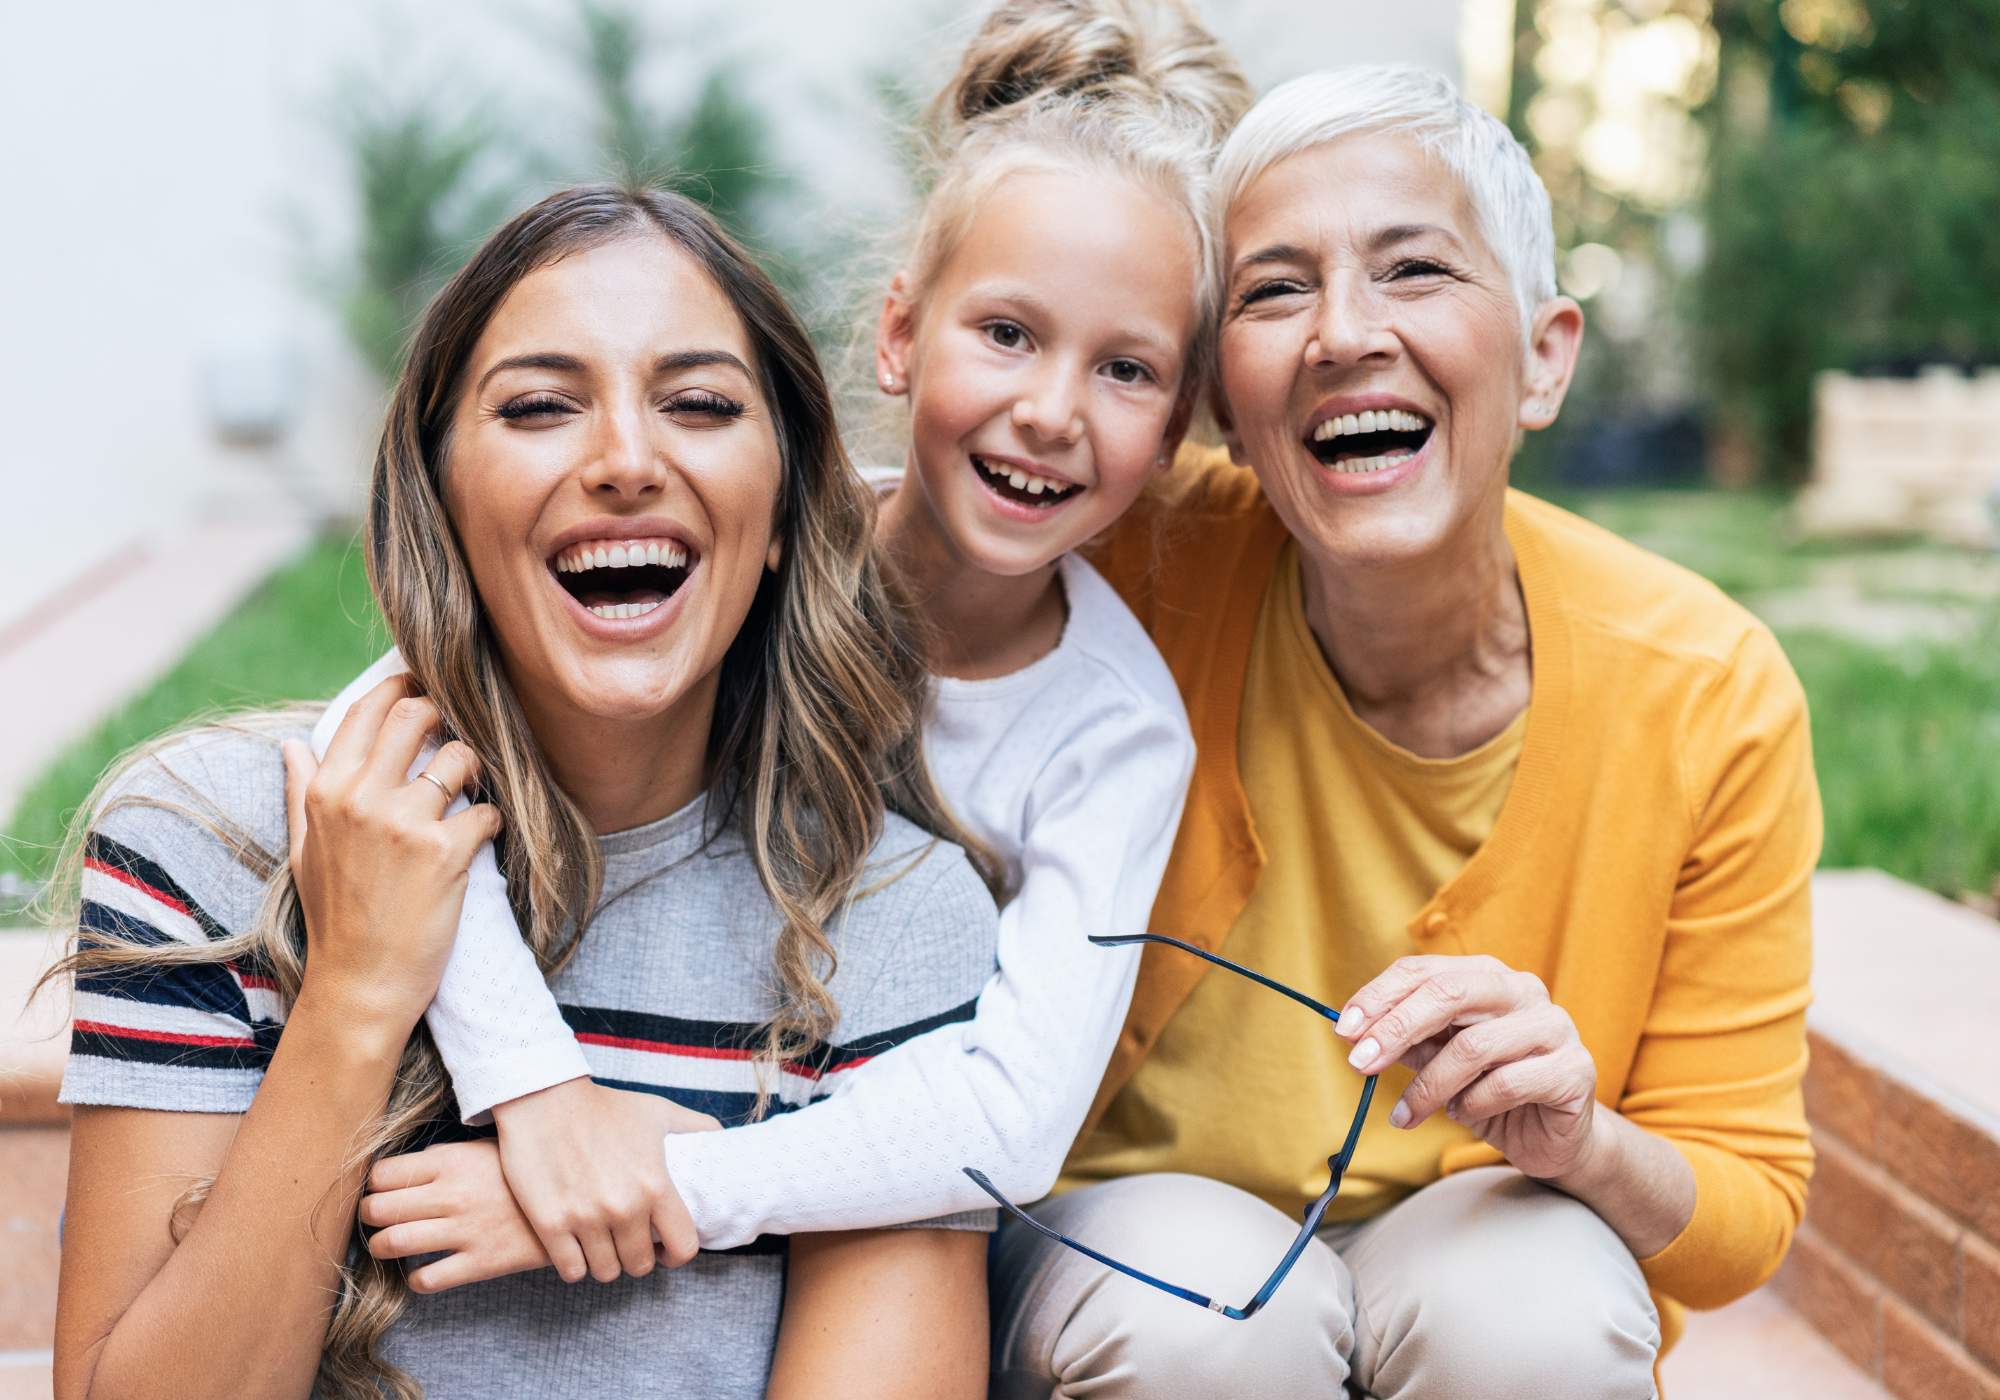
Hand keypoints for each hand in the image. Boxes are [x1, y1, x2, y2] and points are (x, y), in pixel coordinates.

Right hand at [281, 677, 501, 1035]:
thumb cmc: (334, 918)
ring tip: (469, 794)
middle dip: (444, 717)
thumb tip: (292, 743)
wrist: (361, 984)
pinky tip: (478, 842)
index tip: (424, 686)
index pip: (366, 712)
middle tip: (455, 737)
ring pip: (461, 756)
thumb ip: (301, 792)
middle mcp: (361, 798)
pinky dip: (491, 822)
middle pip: (416, 715)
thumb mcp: (303, 851)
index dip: (401, 688)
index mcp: (326, 792)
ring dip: (474, 770)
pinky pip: (487, 811)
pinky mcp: (445, 852)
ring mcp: (404, 824)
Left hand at [360, 1140, 550, 1292]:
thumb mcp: (486, 1148)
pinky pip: (426, 1279)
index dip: (375, 1184)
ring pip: (392, 1244)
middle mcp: (451, 1195)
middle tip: (378, 1219)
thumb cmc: (526, 1173)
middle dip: (369, 1216)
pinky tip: (425, 1269)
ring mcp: (464, 1231)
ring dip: (382, 1247)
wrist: (577, 1200)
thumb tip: (409, 1167)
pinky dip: (416, 1279)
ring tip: (391, 1244)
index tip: (382, 1189)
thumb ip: (445, 1155)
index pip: (383, 1174)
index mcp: (451, 1161)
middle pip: (378, 1209)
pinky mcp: (479, 1262)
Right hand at [490, 1078, 718, 1282]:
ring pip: (606, 1272)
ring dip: (606, 1262)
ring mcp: (585, 1218)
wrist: (545, 1098)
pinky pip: (571, 1270)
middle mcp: (623, 1207)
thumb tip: (722, 1139)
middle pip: (640, 1265)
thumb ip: (696, 1127)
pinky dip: (576, 1264)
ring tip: (602, 1244)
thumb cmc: (605, 1106)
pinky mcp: (550, 1224)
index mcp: (655, 1186)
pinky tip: (575, 1247)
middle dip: (638, 1257)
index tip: (666, 1250)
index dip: (677, 1255)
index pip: (683, 1247)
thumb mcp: (658, 1111)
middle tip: (628, 1242)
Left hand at [1336, 954, 1598, 1180]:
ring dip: (1430, 1085)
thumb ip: (1406, 1042)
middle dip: (1396, 1028)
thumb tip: (1353, 1032)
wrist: (1554, 1137)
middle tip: (1359, 1064)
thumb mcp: (1438, 1062)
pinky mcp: (1574, 1069)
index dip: (1379, 997)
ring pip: (1474, 1046)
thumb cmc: (1490, 1091)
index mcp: (1487, 976)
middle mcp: (1523, 990)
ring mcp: (1554, 1027)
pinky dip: (1473, 1104)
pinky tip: (1464, 1115)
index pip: (1424, 971)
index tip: (1344, 1030)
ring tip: (1410, 1112)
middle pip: (1450, 994)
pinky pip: (1507, 1083)